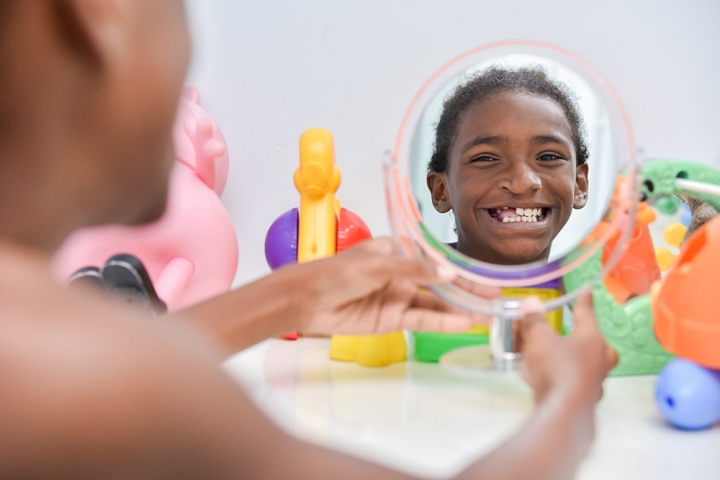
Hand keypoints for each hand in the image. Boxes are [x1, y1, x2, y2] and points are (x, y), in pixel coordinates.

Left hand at [298, 237, 501, 335]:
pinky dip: (442, 322)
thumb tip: (447, 274)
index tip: (483, 276)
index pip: (436, 259)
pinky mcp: (392, 319)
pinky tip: (463, 323)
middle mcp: (401, 274)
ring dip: (460, 309)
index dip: (459, 268)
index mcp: (397, 251)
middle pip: (441, 283)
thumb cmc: (335, 273)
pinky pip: (422, 319)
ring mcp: (398, 297)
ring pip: (436, 303)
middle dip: (468, 291)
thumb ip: (414, 271)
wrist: (306, 300)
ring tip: (487, 315)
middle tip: (495, 299)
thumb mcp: (377, 265)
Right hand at [518, 291, 617, 404]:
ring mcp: (596, 381)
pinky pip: (577, 382)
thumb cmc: (556, 368)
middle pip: (597, 342)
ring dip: (576, 358)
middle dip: (587, 336)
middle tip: (577, 332)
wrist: (563, 412)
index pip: (587, 313)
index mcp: (592, 339)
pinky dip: (566, 378)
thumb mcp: (539, 339)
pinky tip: (552, 381)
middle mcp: (600, 359)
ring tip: (559, 357)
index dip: (583, 300)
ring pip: (589, 364)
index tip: (587, 290)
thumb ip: (534, 321)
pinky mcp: (587, 400)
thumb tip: (531, 301)